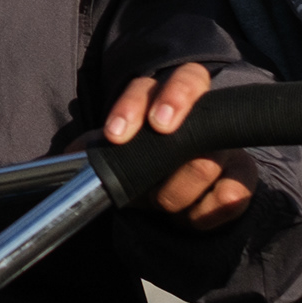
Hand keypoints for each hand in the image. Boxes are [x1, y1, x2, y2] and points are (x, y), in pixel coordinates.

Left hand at [105, 63, 251, 234]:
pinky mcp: (241, 177)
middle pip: (196, 119)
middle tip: (159, 138)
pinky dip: (204, 213)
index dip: (136, 106)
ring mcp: (225, 146)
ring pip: (208, 164)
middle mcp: (200, 116)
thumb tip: (59, 162)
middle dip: (173, 143)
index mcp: (161, 98)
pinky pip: (231, 195)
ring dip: (176, 192)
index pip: (157, 85)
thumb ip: (89, 151)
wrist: (168, 195)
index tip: (116, 135)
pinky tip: (189, 216)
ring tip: (162, 203)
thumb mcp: (109, 153)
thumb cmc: (137, 162)